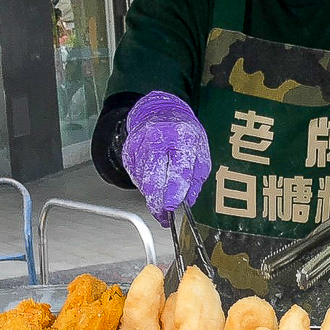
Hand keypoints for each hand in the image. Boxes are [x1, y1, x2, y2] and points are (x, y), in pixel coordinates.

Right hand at [121, 91, 211, 226]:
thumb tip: (187, 202)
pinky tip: (154, 176)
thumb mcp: (201, 154)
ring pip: (144, 182)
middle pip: (154, 180)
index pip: (177, 171)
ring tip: (164, 187)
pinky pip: (136, 178)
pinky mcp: (128, 153)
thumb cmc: (183, 134)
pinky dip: (146, 185)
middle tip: (164, 217)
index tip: (170, 208)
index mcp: (182, 139)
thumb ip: (195, 180)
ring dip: (154, 194)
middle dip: (158, 204)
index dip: (173, 193)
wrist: (159, 112)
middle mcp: (157, 140)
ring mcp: (139, 146)